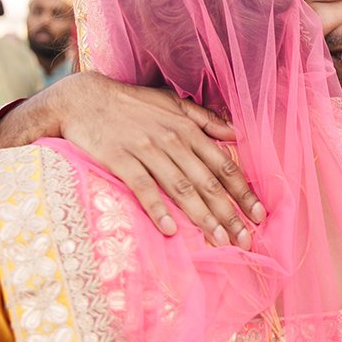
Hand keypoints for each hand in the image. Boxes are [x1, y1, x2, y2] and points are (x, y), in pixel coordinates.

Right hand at [0, 71, 263, 242]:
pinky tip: (170, 230)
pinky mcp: (120, 159)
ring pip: (181, 188)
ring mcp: (145, 149)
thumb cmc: (129, 102)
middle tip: (246, 240)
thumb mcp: (169, 102)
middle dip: (230, 213)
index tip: (259, 216)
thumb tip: (234, 131)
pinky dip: (157, 209)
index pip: (223, 164)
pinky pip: (143, 187)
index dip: (243, 191)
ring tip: (220, 242)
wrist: (82, 98)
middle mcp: (170, 139)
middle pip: (207, 181)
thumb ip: (202, 117)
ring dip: (203, 217)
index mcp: (186, 127)